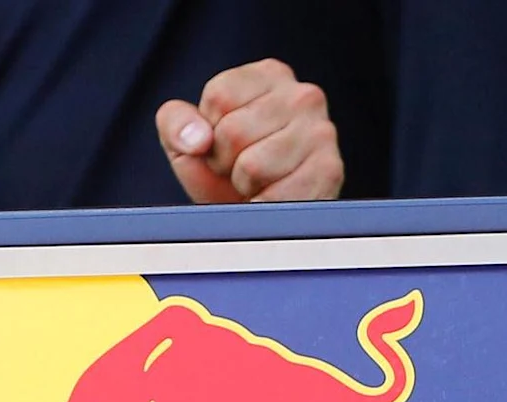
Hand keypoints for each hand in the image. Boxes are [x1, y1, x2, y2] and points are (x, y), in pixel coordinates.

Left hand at [158, 59, 342, 204]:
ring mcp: (321, 132)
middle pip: (233, 131)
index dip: (208, 130)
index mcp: (269, 76)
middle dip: (225, 161)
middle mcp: (303, 96)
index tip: (224, 143)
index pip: (219, 96)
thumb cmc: (226, 175)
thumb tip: (197, 139)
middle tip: (241, 170)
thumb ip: (176, 125)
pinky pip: (273, 195)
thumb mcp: (188, 142)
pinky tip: (272, 199)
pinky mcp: (329, 171)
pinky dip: (262, 206)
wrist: (261, 219)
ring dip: (244, 185)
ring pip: (252, 164)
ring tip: (257, 183)